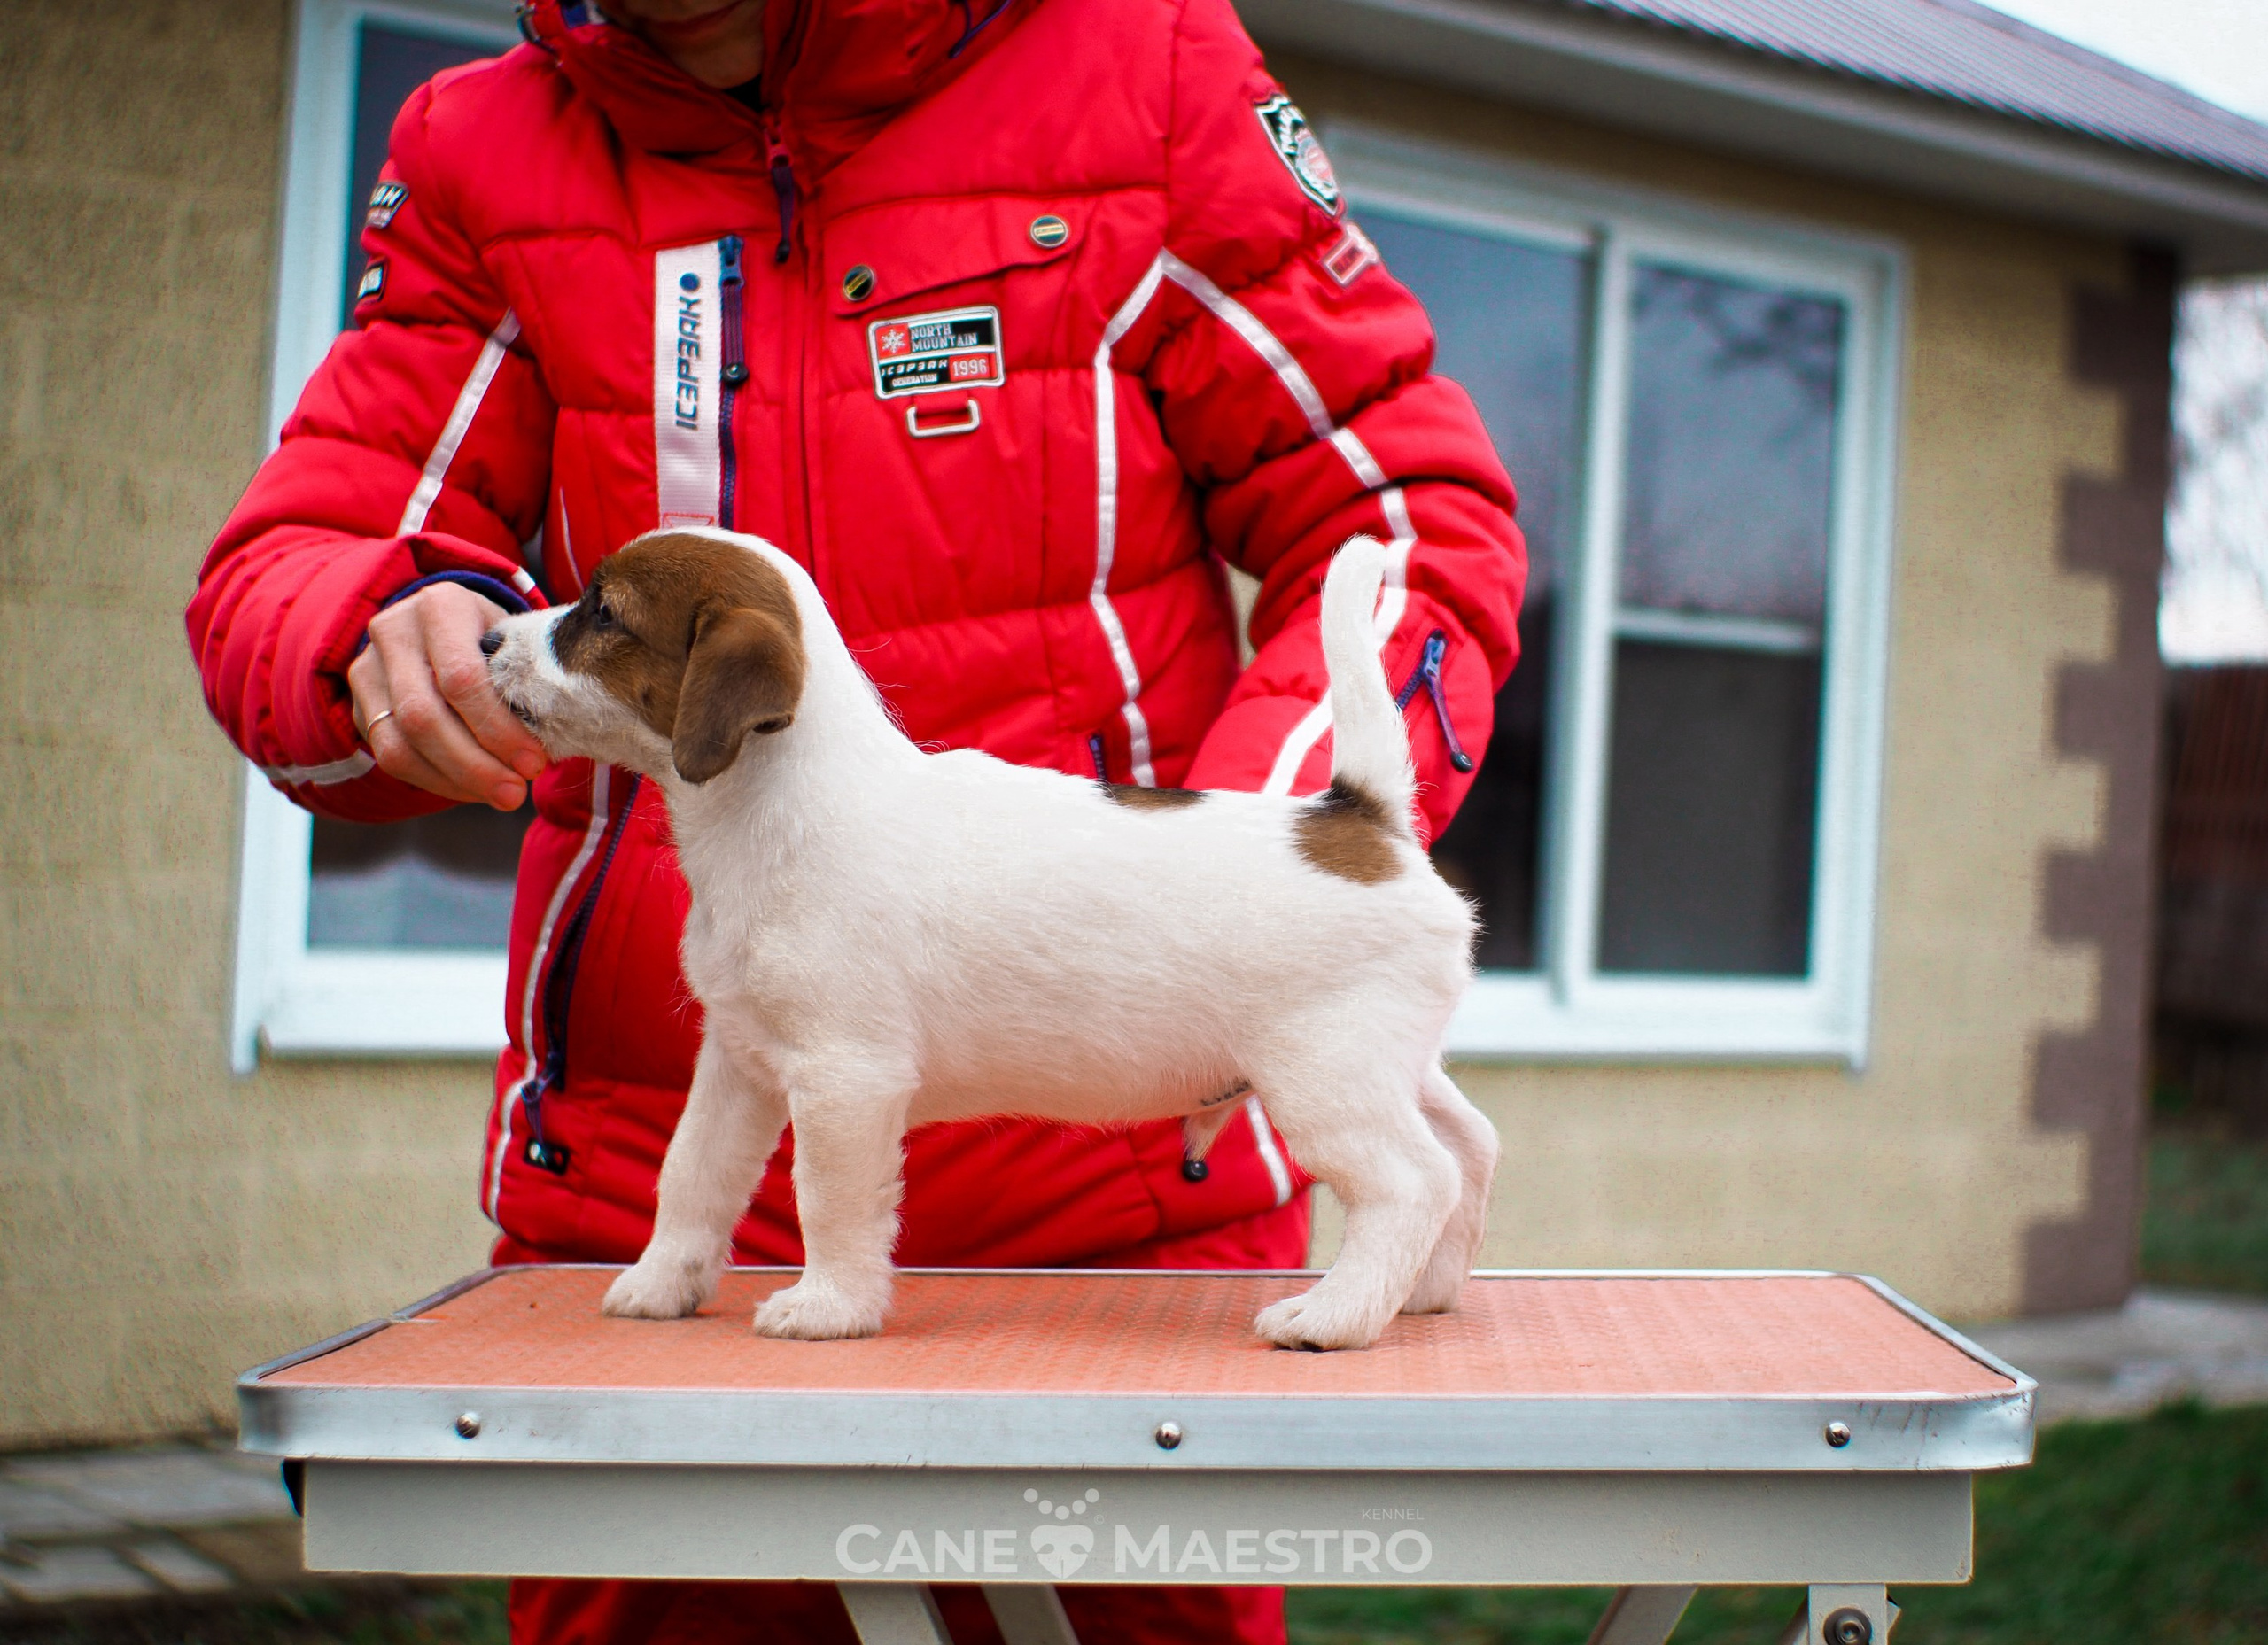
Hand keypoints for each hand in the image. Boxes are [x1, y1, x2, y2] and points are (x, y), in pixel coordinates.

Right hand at [347, 582, 547, 808]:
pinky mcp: (360, 704)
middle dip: (475, 765)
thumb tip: (555, 740)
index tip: (534, 762)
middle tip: (516, 792)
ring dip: (455, 780)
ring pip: (400, 744)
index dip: (497, 729)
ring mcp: (367, 667)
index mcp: (441, 605)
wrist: (442, 625)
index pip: (461, 678)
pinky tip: (472, 788)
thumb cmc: (494, 638)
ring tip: (500, 795)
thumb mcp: (515, 642)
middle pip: (424, 716)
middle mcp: (394, 630)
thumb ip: (528, 681)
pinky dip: (435, 781)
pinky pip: (389, 757)